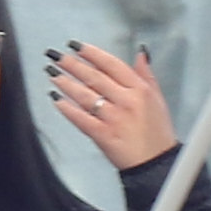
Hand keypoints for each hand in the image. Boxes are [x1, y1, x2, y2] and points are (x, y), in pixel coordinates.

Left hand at [43, 41, 178, 174]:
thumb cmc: (157, 134)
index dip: (92, 53)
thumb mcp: (158, 99)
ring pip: (84, 95)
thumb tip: (141, 54)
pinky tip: (56, 99)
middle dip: (72, 64)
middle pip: (94, 77)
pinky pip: (80, 118)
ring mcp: (114, 118)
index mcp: (140, 90)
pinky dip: (67, 108)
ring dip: (65, 82)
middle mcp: (126, 102)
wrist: (156, 164)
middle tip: (56, 55)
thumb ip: (146, 75)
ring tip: (52, 73)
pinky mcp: (103, 134)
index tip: (76, 46)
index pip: (112, 64)